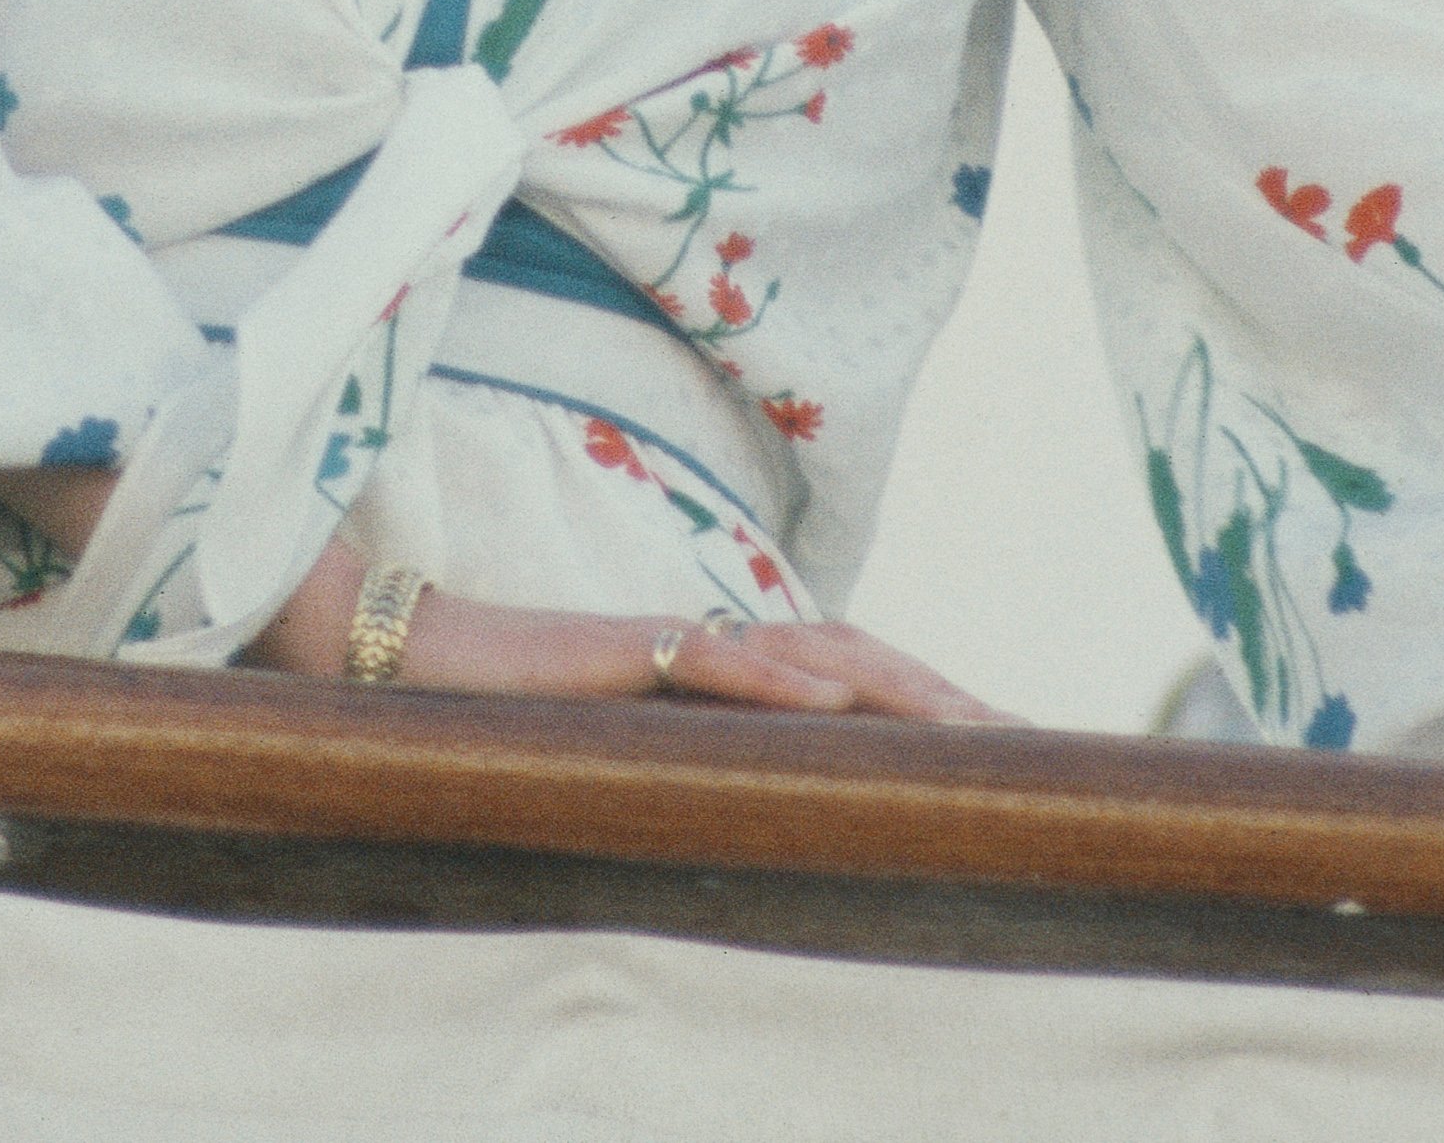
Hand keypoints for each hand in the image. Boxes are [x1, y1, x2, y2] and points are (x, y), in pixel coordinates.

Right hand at [243, 544, 1015, 723]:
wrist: (413, 658)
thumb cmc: (519, 711)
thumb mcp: (629, 745)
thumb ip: (697, 757)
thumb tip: (770, 804)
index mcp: (724, 662)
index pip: (851, 671)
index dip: (929, 697)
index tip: (1007, 742)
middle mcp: (717, 642)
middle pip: (858, 653)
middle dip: (946, 695)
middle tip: (1030, 741)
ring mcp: (676, 640)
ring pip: (810, 651)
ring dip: (897, 686)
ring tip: (968, 723)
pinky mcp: (626, 652)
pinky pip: (716, 659)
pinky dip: (782, 679)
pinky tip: (837, 704)